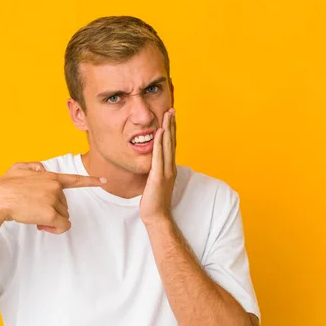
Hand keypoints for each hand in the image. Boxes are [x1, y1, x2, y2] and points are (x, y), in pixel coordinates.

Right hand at [0, 162, 105, 233]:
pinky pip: (62, 226)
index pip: (75, 179)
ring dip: (52, 220)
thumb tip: (41, 168)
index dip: (91, 181)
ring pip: (63, 216)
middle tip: (36, 212)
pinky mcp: (50, 214)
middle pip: (64, 205)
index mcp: (50, 177)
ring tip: (34, 217)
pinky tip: (42, 226)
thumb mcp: (18, 167)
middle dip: (53, 211)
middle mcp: (55, 187)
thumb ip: (33, 166)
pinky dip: (55, 229)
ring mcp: (53, 200)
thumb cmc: (4, 186)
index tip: (104, 181)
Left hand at [140, 108, 176, 225]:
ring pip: (167, 146)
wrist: (157, 216)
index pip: (171, 145)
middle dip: (172, 124)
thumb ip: (156, 171)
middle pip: (172, 142)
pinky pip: (158, 156)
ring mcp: (166, 172)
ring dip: (167, 129)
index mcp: (170, 168)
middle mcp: (170, 167)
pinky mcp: (158, 177)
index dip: (172, 130)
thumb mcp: (156, 182)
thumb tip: (153, 164)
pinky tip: (158, 132)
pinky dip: (159, 143)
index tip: (171, 117)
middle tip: (171, 109)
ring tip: (167, 114)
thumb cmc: (155, 202)